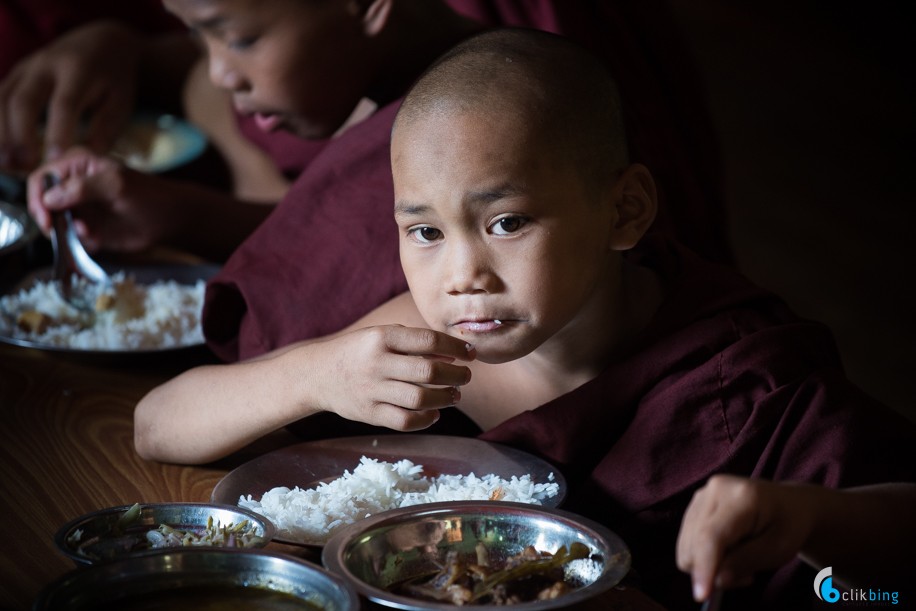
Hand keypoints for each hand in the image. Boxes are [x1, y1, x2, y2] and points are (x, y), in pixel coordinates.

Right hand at [0, 21, 139, 172]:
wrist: (101, 41)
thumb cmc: (114, 79)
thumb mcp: (121, 101)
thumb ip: (106, 129)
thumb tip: (86, 158)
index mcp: (78, 71)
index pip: (64, 103)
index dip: (58, 131)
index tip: (55, 158)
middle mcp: (46, 65)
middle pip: (24, 99)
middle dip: (20, 134)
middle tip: (23, 164)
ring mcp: (26, 68)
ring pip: (3, 98)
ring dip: (1, 131)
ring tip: (5, 162)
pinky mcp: (16, 74)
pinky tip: (0, 149)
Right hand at [26, 147, 170, 252]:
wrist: (171, 220)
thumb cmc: (148, 196)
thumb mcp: (116, 185)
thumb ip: (83, 188)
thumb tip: (49, 197)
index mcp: (76, 165)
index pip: (40, 179)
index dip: (37, 199)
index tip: (47, 219)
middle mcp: (72, 185)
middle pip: (42, 204)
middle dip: (53, 221)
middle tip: (71, 231)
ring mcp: (79, 208)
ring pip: (55, 225)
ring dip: (67, 234)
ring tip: (92, 234)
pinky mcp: (87, 228)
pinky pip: (70, 239)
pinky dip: (78, 244)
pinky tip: (97, 240)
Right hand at [306, 325, 475, 429]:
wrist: (318, 374)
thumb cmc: (359, 351)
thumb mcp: (381, 335)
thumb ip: (414, 343)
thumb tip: (454, 354)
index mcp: (382, 337)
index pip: (428, 341)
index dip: (456, 347)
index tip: (471, 353)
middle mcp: (377, 363)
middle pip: (429, 372)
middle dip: (456, 375)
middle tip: (466, 376)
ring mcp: (372, 390)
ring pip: (420, 399)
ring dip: (445, 398)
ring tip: (455, 395)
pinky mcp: (369, 413)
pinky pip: (405, 421)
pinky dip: (426, 419)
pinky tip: (435, 413)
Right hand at [676, 475, 819, 601]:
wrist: (788, 504)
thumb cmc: (788, 525)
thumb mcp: (779, 548)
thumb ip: (746, 562)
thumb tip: (717, 579)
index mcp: (741, 497)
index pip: (712, 536)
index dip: (704, 566)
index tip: (701, 595)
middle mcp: (714, 490)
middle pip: (694, 544)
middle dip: (713, 569)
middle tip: (746, 575)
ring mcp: (701, 495)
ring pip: (686, 546)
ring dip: (708, 564)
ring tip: (738, 561)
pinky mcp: (694, 504)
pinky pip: (687, 542)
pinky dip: (704, 556)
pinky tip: (727, 551)